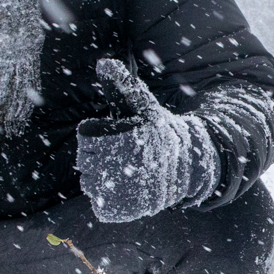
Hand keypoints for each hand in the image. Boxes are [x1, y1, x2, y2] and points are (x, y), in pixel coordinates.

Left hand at [75, 59, 217, 223]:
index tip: (118, 141)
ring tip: (126, 174)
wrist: (188, 165)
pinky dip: (108, 201)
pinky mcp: (122, 210)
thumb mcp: (142, 105)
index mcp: (118, 140)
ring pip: (89, 186)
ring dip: (102, 181)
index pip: (84, 142)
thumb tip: (103, 62)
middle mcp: (118, 167)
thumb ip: (122, 84)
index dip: (97, 140)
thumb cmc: (159, 131)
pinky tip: (127, 191)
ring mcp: (120, 191)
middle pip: (85, 165)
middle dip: (99, 160)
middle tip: (124, 158)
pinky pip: (99, 206)